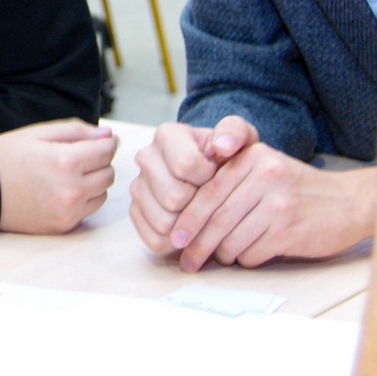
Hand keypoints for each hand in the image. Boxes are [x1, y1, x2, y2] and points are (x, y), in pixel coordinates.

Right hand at [0, 118, 116, 233]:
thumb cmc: (6, 156)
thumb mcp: (38, 133)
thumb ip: (77, 131)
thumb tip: (109, 136)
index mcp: (67, 161)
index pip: (107, 150)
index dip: (105, 142)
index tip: (97, 141)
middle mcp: (72, 189)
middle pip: (109, 173)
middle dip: (98, 162)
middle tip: (78, 157)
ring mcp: (68, 211)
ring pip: (102, 193)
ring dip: (93, 182)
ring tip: (68, 175)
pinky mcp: (63, 226)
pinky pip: (88, 210)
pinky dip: (83, 200)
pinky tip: (62, 191)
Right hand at [128, 116, 254, 253]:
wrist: (216, 174)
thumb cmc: (229, 156)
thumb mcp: (240, 138)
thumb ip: (235, 132)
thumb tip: (222, 146)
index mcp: (167, 135)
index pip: (185, 165)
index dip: (209, 178)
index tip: (219, 177)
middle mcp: (146, 157)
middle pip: (172, 197)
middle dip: (199, 204)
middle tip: (211, 199)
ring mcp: (138, 186)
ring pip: (163, 222)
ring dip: (189, 226)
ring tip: (204, 214)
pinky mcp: (136, 212)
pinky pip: (154, 240)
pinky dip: (176, 243)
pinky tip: (190, 228)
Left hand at [167, 139, 376, 270]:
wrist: (349, 202)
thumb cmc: (297, 190)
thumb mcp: (265, 169)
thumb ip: (231, 182)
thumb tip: (187, 217)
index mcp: (253, 158)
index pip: (209, 192)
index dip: (188, 219)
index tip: (175, 238)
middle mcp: (265, 176)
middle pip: (217, 219)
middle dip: (197, 245)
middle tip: (186, 261)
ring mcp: (279, 204)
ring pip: (232, 240)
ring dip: (222, 255)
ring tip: (221, 258)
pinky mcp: (289, 230)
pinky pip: (252, 253)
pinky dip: (246, 259)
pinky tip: (251, 255)